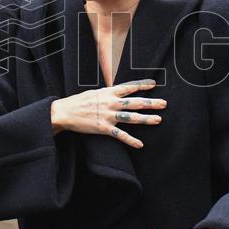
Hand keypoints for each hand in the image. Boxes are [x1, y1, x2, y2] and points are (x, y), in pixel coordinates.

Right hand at [50, 79, 166, 148]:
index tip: (154, 84)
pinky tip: (140, 144)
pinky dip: (131, 140)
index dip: (142, 85)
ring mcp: (108, 115)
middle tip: (164, 103)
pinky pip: (120, 135)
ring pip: (131, 117)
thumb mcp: (94, 92)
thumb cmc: (78, 102)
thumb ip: (107, 93)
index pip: (129, 87)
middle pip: (135, 102)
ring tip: (158, 119)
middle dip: (150, 102)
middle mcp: (111, 102)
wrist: (64, 112)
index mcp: (108, 92)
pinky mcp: (104, 128)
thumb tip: (117, 92)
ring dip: (146, 119)